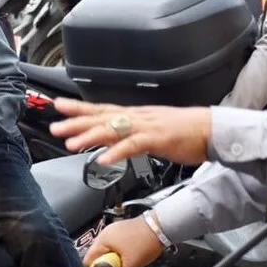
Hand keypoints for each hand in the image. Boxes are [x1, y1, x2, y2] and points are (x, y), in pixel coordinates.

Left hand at [48, 98, 211, 164]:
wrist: (212, 130)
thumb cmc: (185, 132)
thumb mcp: (151, 131)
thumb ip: (131, 134)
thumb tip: (113, 140)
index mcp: (135, 115)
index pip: (101, 109)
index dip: (79, 108)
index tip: (58, 106)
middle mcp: (137, 117)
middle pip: (101, 117)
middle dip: (76, 121)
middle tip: (55, 126)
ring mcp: (147, 126)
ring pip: (113, 129)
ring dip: (90, 136)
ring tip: (71, 144)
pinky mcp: (159, 139)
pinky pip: (134, 146)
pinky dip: (117, 152)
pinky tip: (104, 159)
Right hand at [83, 218, 165, 266]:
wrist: (161, 226)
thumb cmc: (144, 243)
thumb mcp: (132, 264)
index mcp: (102, 240)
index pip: (88, 261)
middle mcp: (105, 234)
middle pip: (98, 257)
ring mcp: (114, 231)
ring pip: (108, 253)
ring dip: (115, 261)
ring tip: (127, 265)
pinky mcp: (123, 232)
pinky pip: (116, 247)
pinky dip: (121, 255)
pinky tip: (131, 258)